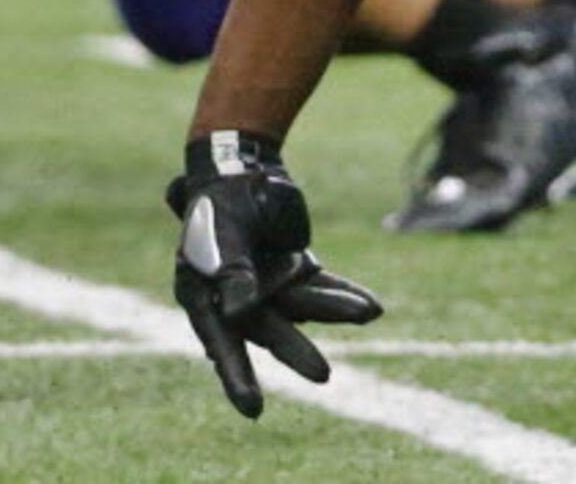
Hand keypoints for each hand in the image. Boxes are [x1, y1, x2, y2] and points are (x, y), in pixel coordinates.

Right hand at [168, 131, 382, 418]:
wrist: (246, 166)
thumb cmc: (222, 196)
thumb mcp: (223, 228)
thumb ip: (231, 269)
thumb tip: (236, 312)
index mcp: (202, 290)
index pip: (219, 336)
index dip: (235, 373)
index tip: (253, 410)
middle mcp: (235, 297)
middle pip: (267, 329)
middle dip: (295, 350)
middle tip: (322, 375)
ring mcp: (267, 287)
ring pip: (301, 307)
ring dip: (331, 309)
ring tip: (365, 311)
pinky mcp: (295, 273)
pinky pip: (322, 289)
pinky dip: (345, 296)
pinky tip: (372, 307)